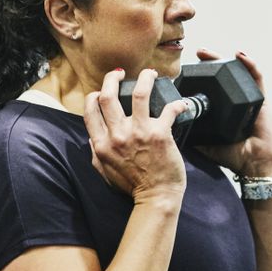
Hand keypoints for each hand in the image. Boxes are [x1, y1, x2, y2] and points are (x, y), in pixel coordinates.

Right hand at [84, 68, 187, 203]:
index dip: (93, 94)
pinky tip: (181, 103)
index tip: (101, 90)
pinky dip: (177, 103)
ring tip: (150, 73)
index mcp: (102, 144)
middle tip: (121, 73)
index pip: (90, 110)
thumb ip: (96, 152)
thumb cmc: (132, 186)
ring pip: (139, 93)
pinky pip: (169, 109)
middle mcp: (118, 136)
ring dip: (145, 78)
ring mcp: (139, 133)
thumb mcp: (104, 171)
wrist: (156, 197)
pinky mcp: (160, 134)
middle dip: (113, 78)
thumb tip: (93, 136)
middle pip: (108, 96)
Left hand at [192, 49, 271, 177]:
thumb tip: (169, 129)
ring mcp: (247, 99)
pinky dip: (249, 65)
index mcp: (221, 109)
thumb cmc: (233, 156)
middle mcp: (233, 101)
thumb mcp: (206, 144)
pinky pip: (256, 78)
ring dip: (225, 59)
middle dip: (210, 62)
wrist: (255, 164)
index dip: (199, 76)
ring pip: (237, 73)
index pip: (210, 87)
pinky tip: (240, 55)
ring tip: (211, 52)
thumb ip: (192, 136)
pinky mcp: (260, 99)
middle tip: (199, 53)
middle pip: (222, 76)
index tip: (185, 69)